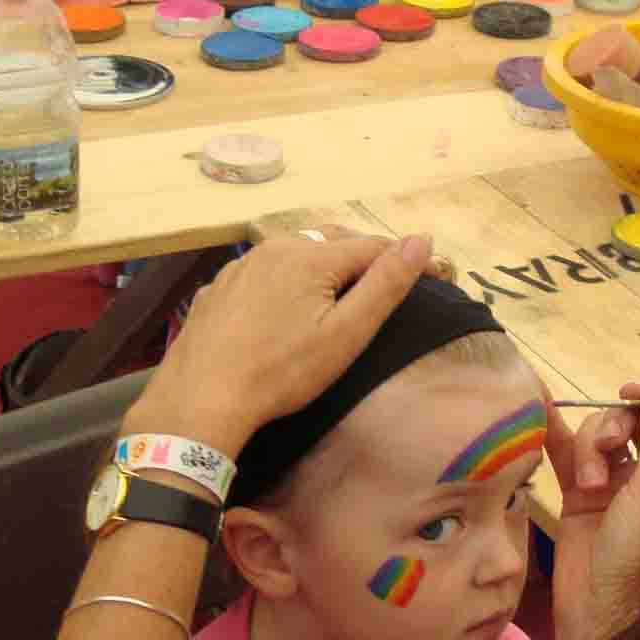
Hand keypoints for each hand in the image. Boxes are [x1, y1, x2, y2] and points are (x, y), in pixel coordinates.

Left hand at [122, 233, 431, 455]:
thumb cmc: (281, 372)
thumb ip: (384, 285)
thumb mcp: (345, 334)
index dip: (408, 258)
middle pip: (333, 242)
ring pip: (295, 253)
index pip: (373, 247)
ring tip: (344, 284)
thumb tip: (421, 241)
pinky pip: (263, 271)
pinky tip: (287, 302)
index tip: (438, 273)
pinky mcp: (218, 288)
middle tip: (394, 274)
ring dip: (325, 263)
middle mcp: (274, 248)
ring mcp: (240, 266)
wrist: (201, 398)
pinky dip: (287, 278)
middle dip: (367, 254)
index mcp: (310, 257)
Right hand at [542, 374, 639, 639]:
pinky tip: (538, 402)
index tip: (639, 390)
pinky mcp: (582, 495)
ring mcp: (621, 485)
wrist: (598, 623)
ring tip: (590, 483)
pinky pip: (567, 450)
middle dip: (622, 421)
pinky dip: (556, 430)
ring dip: (594, 446)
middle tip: (611, 441)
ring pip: (605, 433)